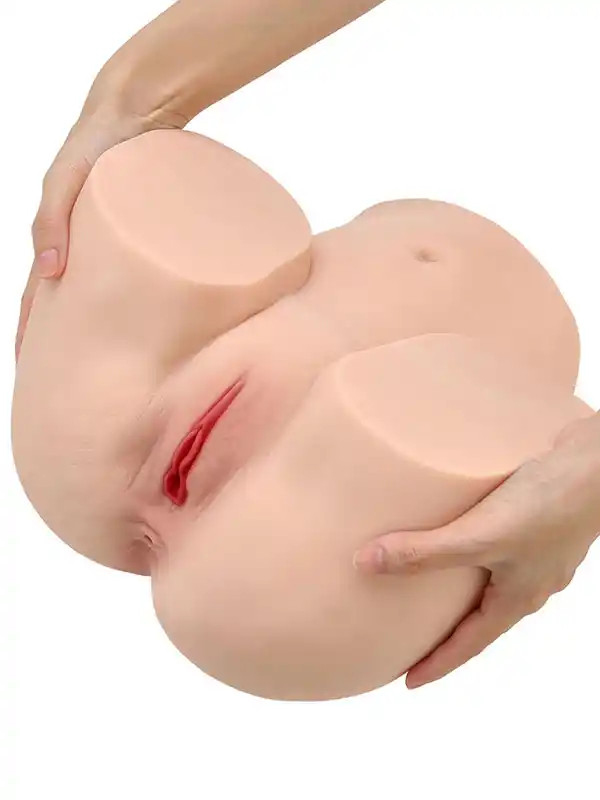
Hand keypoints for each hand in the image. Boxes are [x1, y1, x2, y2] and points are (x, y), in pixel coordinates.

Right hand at [16, 97, 183, 361]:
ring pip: (102, 295)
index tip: (32, 369)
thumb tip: (47, 272)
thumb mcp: (63, 179)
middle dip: (64, 341)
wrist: (139, 108)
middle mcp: (83, 246)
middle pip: (68, 303)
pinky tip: (147, 327)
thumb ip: (50, 219)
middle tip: (69, 379)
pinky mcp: (143, 235)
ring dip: (98, 328)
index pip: (36, 297)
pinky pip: (135, 277)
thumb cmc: (94, 140)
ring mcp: (113, 243)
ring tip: (106, 363)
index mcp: (56, 239)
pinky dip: (133, 305)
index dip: (32, 333)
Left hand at [353, 412, 599, 688]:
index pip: (469, 644)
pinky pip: (497, 546)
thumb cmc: (549, 504)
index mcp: (517, 598)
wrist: (597, 462)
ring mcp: (537, 552)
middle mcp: (529, 581)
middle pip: (481, 617)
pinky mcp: (537, 521)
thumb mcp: (479, 535)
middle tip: (413, 637)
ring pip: (490, 580)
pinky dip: (473, 549)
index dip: (437, 663)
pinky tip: (458, 528)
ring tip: (429, 583)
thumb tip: (365, 564)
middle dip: (447, 630)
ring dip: (460, 588)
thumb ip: (423, 551)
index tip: (408, 680)